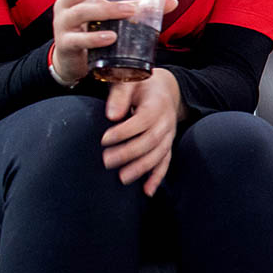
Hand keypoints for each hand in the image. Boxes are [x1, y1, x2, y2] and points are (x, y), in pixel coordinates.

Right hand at [50, 0, 178, 86]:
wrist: (74, 59)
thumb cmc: (93, 27)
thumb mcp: (112, 12)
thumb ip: (139, 5)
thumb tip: (172, 1)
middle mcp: (65, 4)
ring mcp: (63, 24)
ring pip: (80, 12)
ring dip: (107, 9)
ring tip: (129, 10)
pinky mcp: (66, 45)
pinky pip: (78, 40)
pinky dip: (95, 38)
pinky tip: (111, 37)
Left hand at [101, 67, 182, 195]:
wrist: (165, 87)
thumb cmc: (141, 85)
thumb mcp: (130, 81)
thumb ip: (120, 95)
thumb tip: (111, 115)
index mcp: (157, 104)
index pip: (143, 121)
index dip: (124, 132)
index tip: (104, 139)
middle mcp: (166, 122)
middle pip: (151, 141)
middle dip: (128, 153)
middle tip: (106, 161)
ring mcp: (168, 135)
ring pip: (159, 154)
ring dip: (141, 168)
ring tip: (122, 178)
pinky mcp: (167, 145)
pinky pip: (165, 162)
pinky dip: (157, 177)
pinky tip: (147, 191)